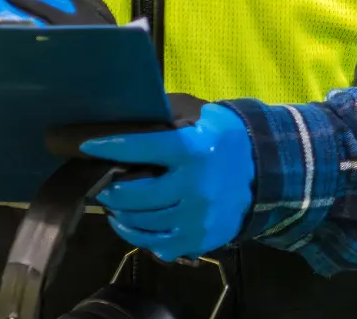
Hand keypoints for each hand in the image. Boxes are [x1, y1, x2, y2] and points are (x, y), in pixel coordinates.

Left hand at [81, 104, 254, 260]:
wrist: (268, 174)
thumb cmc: (228, 141)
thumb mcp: (206, 115)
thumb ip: (171, 113)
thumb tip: (133, 112)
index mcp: (195, 151)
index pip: (142, 149)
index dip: (111, 147)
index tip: (88, 146)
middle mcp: (195, 187)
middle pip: (135, 195)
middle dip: (111, 190)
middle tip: (103, 185)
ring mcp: (197, 217)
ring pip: (141, 222)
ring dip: (120, 213)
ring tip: (114, 204)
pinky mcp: (199, 239)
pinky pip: (154, 243)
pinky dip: (136, 234)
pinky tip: (129, 223)